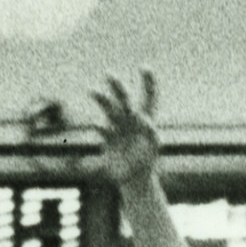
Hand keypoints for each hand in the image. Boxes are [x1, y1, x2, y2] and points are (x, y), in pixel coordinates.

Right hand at [92, 70, 158, 184]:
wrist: (134, 179)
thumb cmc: (147, 163)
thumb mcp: (153, 148)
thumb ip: (152, 134)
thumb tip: (145, 120)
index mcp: (146, 120)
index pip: (148, 97)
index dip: (148, 83)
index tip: (144, 67)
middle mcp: (130, 120)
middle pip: (124, 98)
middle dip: (117, 87)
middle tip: (109, 75)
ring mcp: (117, 128)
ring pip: (108, 109)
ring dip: (101, 99)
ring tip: (92, 90)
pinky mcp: (107, 139)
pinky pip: (101, 128)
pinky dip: (99, 126)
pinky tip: (99, 127)